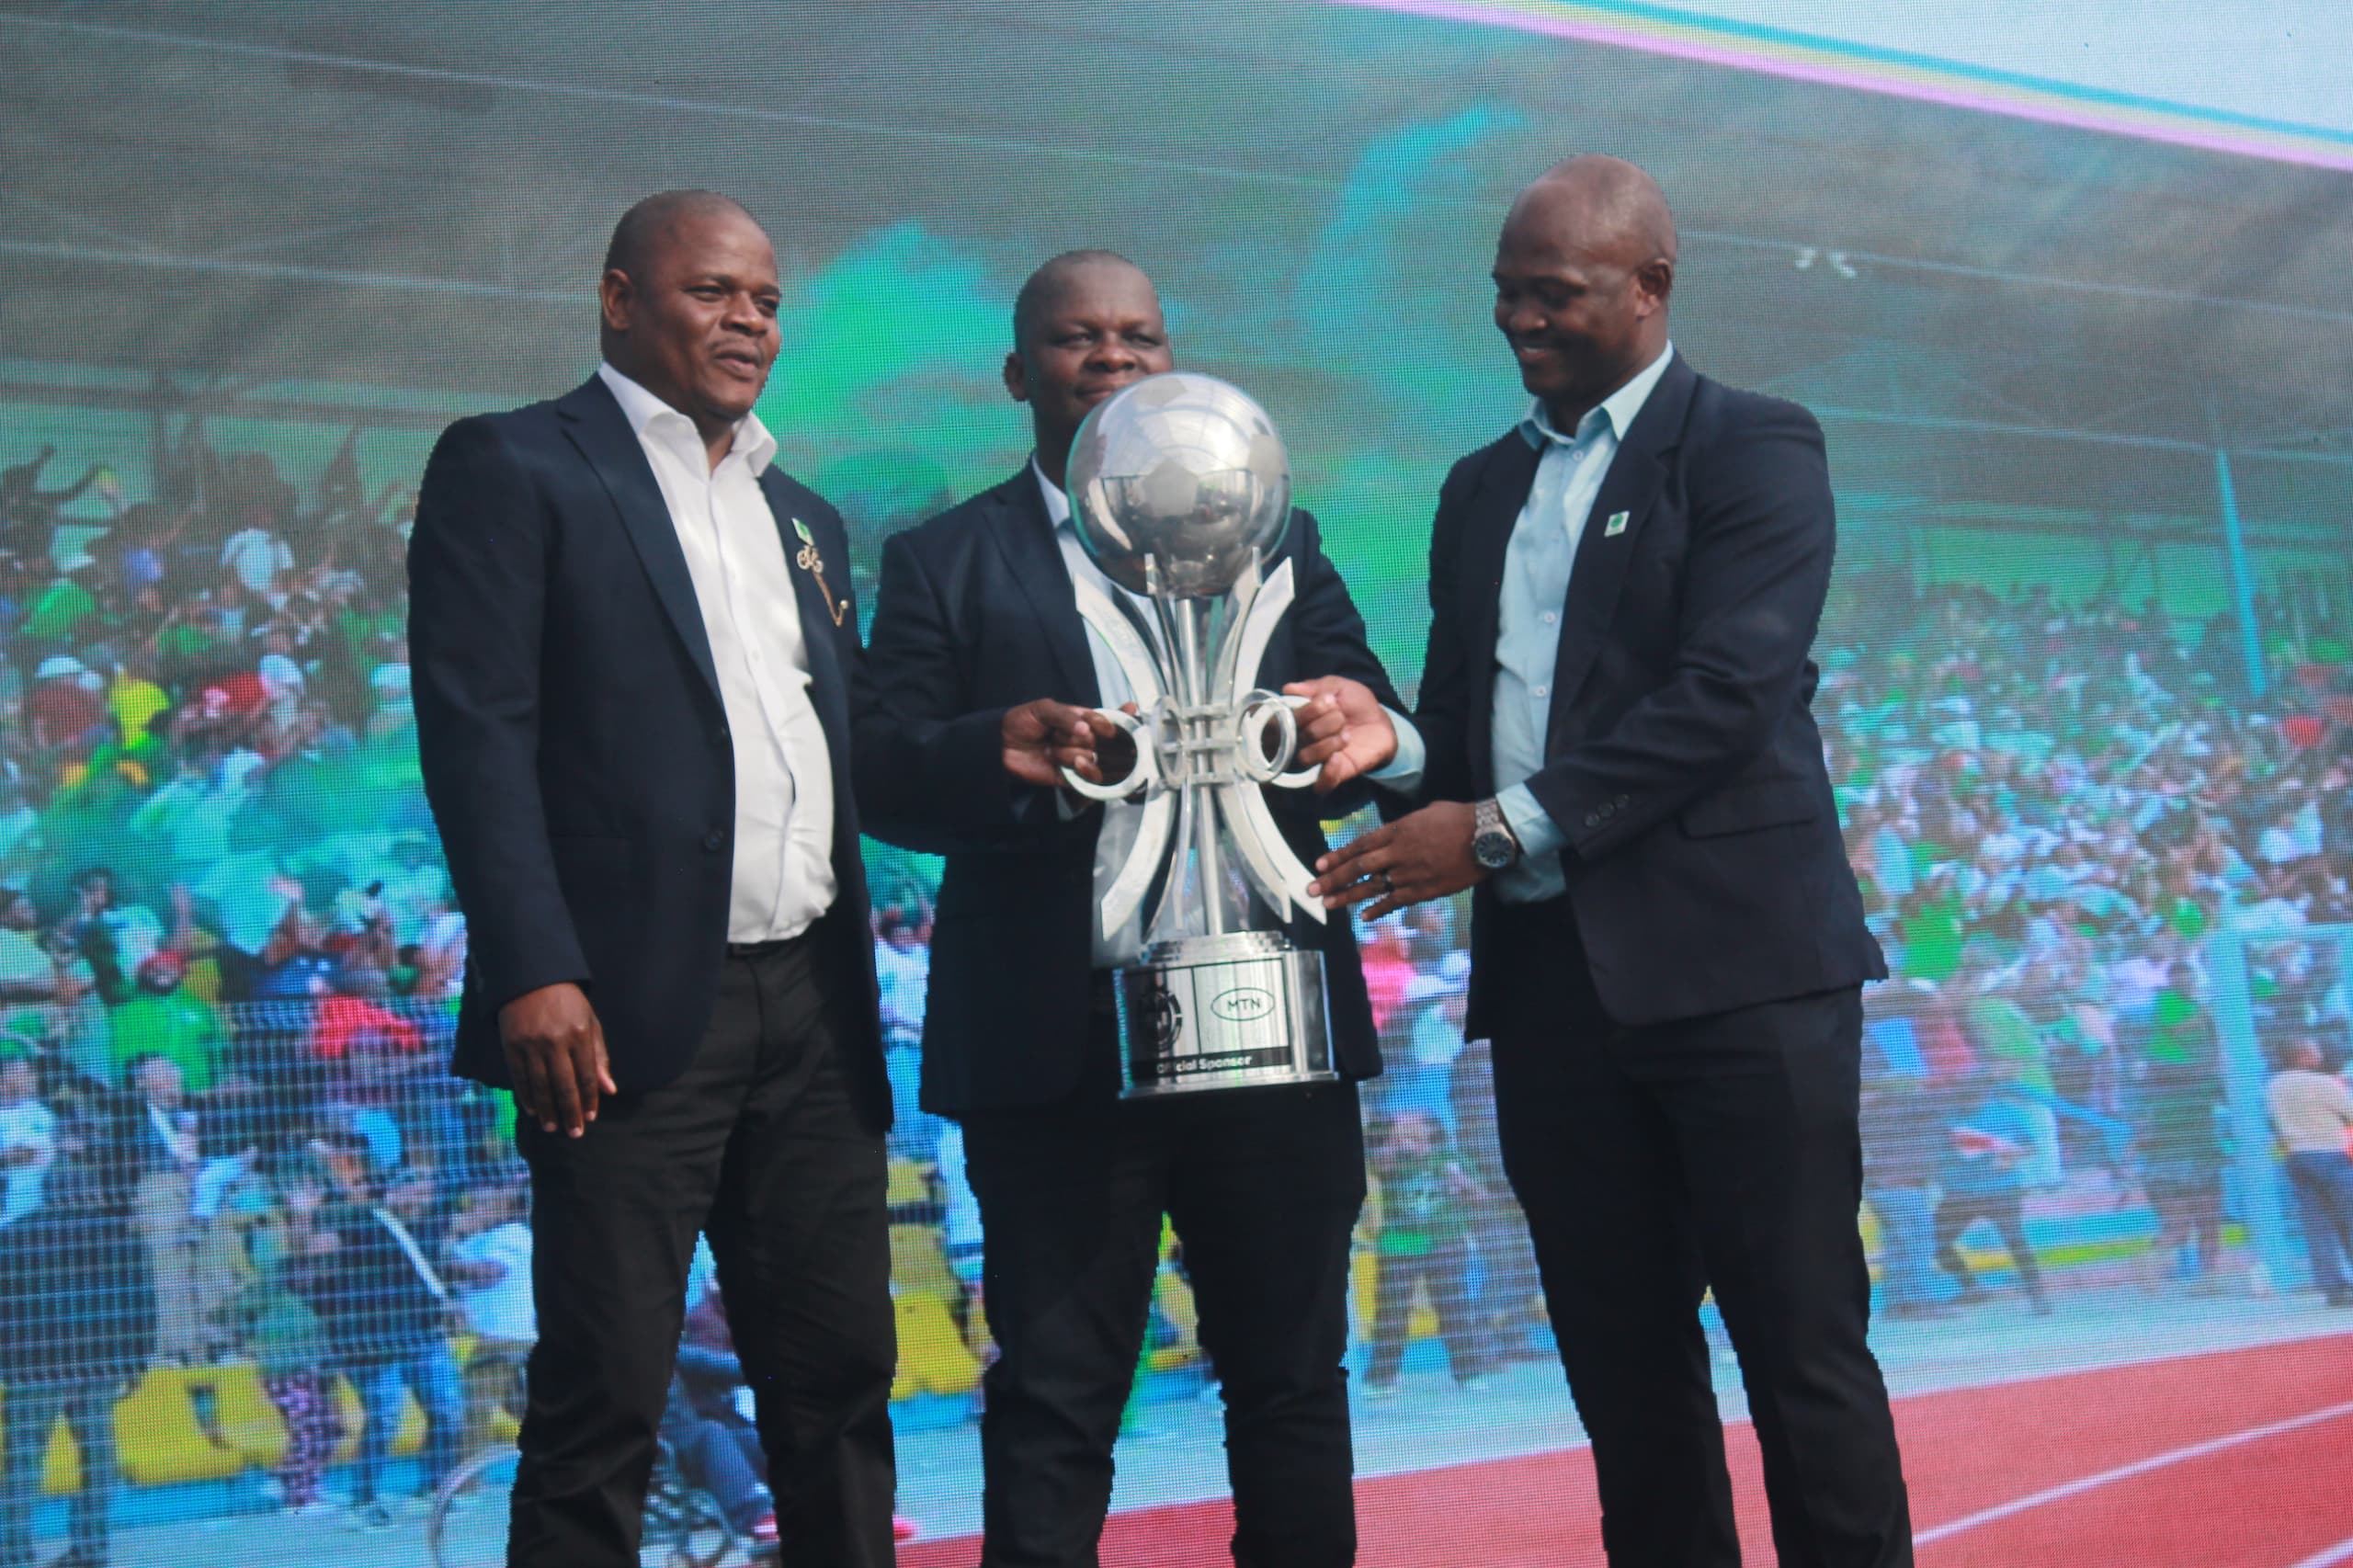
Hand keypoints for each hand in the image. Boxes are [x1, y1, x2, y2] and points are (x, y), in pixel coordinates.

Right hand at [497, 981, 614, 1137]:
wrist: (531, 977)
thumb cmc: (567, 1002)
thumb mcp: (590, 1022)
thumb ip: (599, 1056)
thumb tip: (609, 1090)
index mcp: (579, 1034)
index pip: (587, 1075)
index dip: (589, 1099)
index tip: (591, 1118)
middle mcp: (555, 1041)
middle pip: (564, 1085)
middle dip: (570, 1112)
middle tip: (574, 1133)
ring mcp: (531, 1044)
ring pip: (541, 1086)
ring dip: (548, 1110)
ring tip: (553, 1127)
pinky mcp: (511, 1045)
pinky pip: (520, 1077)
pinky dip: (526, 1096)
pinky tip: (533, 1110)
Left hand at [1001, 699, 1123, 788]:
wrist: (1000, 745)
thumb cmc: (1021, 722)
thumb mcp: (1043, 709)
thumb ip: (1065, 715)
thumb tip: (1086, 729)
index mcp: (1077, 720)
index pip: (1101, 721)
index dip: (1104, 725)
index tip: (1106, 729)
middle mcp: (1079, 739)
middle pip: (1094, 740)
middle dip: (1074, 737)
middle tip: (1054, 735)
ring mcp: (1074, 758)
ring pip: (1090, 757)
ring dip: (1069, 753)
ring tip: (1051, 751)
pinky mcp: (1069, 777)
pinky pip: (1089, 778)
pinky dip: (1087, 771)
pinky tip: (1076, 765)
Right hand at [1282, 676, 1396, 794]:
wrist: (1382, 722)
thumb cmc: (1357, 703)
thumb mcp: (1339, 687)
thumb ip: (1316, 686)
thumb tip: (1289, 689)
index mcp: (1301, 719)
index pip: (1288, 719)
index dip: (1308, 710)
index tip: (1329, 700)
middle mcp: (1304, 740)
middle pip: (1299, 736)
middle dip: (1325, 723)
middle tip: (1341, 717)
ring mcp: (1318, 759)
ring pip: (1305, 758)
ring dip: (1328, 743)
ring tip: (1346, 735)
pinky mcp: (1335, 775)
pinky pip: (1321, 784)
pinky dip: (1328, 771)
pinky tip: (1339, 757)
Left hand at [1307, 801, 1484, 919]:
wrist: (1487, 835)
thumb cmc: (1461, 818)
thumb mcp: (1427, 812)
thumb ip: (1405, 826)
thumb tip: (1395, 833)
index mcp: (1398, 830)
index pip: (1360, 845)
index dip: (1338, 856)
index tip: (1320, 865)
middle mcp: (1399, 852)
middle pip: (1359, 867)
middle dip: (1333, 879)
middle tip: (1312, 889)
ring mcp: (1411, 872)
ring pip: (1372, 887)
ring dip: (1348, 897)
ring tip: (1328, 905)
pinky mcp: (1426, 889)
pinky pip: (1397, 901)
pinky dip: (1379, 909)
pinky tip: (1364, 917)